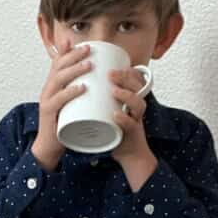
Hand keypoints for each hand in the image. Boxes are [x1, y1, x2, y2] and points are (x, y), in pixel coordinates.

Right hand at [32, 43, 91, 170]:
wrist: (50, 147)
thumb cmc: (64, 125)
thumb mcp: (72, 104)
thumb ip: (80, 92)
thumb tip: (100, 82)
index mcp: (53, 86)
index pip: (57, 64)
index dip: (66, 51)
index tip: (79, 41)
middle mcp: (47, 90)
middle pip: (58, 67)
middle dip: (73, 55)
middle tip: (89, 49)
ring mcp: (47, 101)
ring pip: (58, 79)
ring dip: (74, 69)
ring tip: (89, 64)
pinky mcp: (49, 114)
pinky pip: (58, 100)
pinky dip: (70, 92)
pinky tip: (81, 87)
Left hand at [109, 67, 156, 189]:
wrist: (126, 154)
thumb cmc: (114, 130)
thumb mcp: (107, 109)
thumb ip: (98, 95)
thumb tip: (79, 79)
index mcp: (130, 98)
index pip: (135, 78)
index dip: (127, 69)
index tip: (110, 63)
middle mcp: (136, 107)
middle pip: (138, 87)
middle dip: (125, 77)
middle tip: (110, 74)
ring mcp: (136, 120)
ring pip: (139, 104)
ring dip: (127, 95)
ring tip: (114, 90)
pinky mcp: (132, 134)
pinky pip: (132, 125)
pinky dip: (124, 119)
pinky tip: (116, 115)